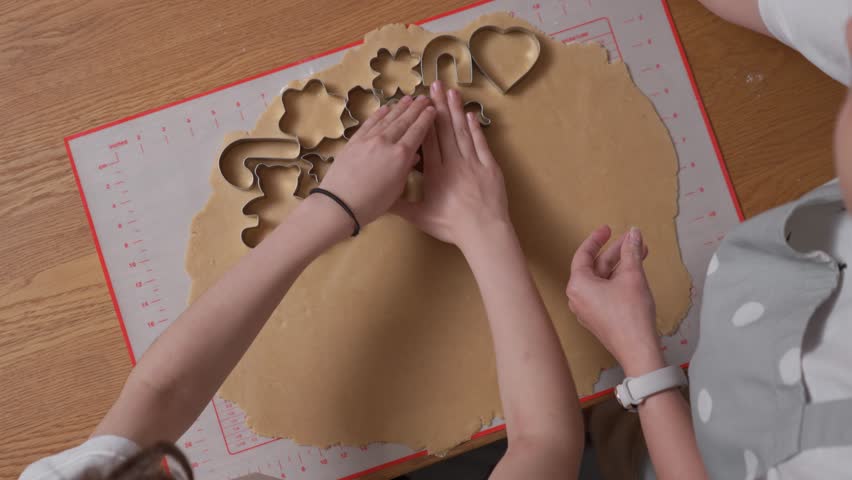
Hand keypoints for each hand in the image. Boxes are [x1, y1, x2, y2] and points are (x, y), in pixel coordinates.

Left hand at [317, 95, 435, 225]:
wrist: (339, 203)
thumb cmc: (372, 203)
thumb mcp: (396, 189)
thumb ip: (406, 169)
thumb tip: (414, 156)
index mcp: (401, 155)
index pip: (417, 131)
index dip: (426, 119)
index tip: (432, 109)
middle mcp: (386, 142)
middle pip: (404, 121)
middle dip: (416, 108)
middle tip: (424, 98)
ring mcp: (369, 139)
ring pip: (388, 119)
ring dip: (400, 107)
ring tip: (409, 98)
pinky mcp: (354, 140)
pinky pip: (370, 122)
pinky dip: (379, 114)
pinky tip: (386, 108)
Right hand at [393, 81, 509, 251]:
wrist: (484, 232)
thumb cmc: (451, 227)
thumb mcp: (420, 218)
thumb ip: (400, 206)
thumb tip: (380, 199)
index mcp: (435, 173)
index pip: (427, 140)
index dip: (423, 120)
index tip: (420, 103)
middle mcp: (453, 163)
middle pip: (444, 129)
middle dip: (438, 106)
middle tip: (434, 85)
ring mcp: (473, 163)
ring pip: (462, 132)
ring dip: (456, 110)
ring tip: (451, 91)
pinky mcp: (490, 168)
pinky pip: (481, 144)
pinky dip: (475, 129)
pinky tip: (470, 115)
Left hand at [565, 226, 663, 376]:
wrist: (638, 349)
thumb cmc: (631, 314)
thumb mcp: (632, 276)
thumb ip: (631, 252)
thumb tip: (634, 234)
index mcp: (578, 285)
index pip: (583, 254)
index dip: (597, 239)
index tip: (608, 229)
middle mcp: (577, 297)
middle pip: (595, 267)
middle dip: (616, 252)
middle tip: (633, 240)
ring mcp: (587, 310)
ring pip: (602, 280)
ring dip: (620, 266)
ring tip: (640, 253)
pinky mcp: (598, 318)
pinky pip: (605, 293)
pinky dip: (618, 281)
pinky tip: (635, 273)